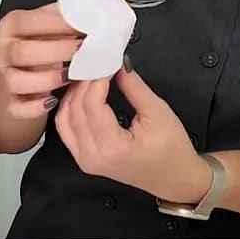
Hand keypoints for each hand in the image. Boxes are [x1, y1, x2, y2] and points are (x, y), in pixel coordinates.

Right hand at [0, 3, 81, 118]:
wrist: (16, 72)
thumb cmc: (37, 45)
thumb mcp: (46, 25)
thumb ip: (63, 17)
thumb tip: (91, 8)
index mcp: (12, 26)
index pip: (29, 22)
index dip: (57, 24)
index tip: (83, 25)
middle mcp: (5, 51)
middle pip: (23, 51)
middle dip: (57, 50)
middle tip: (83, 49)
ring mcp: (5, 78)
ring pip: (18, 81)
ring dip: (48, 78)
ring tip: (71, 74)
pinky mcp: (11, 102)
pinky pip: (19, 108)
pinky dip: (36, 107)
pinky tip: (53, 100)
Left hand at [54, 61, 210, 203]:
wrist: (175, 178)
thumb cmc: (172, 149)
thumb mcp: (157, 112)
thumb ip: (134, 86)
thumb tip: (117, 62)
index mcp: (112, 147)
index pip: (92, 104)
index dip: (96, 78)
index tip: (106, 60)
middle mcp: (92, 157)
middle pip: (74, 109)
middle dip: (84, 82)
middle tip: (96, 62)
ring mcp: (85, 160)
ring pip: (64, 118)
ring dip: (73, 94)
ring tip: (90, 75)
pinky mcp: (84, 159)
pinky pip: (66, 129)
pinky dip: (69, 108)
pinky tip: (81, 93)